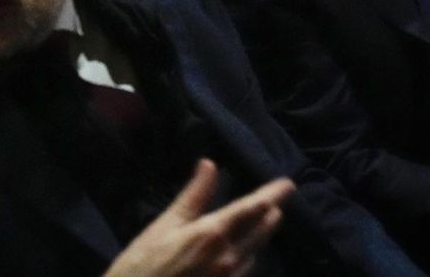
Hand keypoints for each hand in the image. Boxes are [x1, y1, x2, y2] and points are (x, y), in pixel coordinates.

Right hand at [103, 159, 293, 276]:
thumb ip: (193, 196)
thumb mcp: (163, 226)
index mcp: (213, 234)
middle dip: (271, 214)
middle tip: (277, 204)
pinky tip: (239, 255)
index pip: (253, 208)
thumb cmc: (141, 266)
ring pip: (253, 254)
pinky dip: (244, 259)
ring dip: (259, 238)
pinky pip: (242, 273)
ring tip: (262, 224)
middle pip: (262, 231)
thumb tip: (210, 164)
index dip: (273, 194)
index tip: (288, 184)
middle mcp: (228, 258)